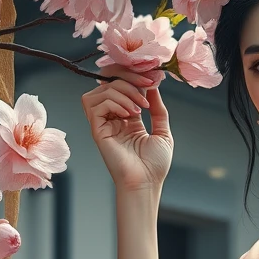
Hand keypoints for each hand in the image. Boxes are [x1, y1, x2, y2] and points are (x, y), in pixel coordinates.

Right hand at [81, 65, 172, 192]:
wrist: (147, 182)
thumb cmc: (155, 164)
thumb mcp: (163, 131)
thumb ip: (158, 109)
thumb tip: (152, 86)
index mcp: (127, 116)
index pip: (122, 85)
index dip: (134, 76)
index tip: (153, 78)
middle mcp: (113, 117)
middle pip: (109, 82)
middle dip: (129, 77)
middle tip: (147, 85)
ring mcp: (103, 123)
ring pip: (101, 90)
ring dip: (123, 91)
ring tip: (140, 108)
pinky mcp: (97, 130)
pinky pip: (95, 105)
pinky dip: (114, 103)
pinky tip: (130, 114)